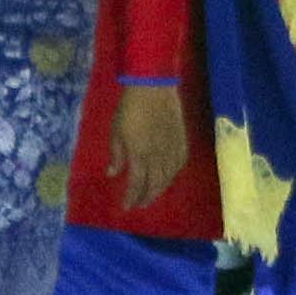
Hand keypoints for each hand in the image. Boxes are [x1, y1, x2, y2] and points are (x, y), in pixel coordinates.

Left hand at [112, 81, 188, 207]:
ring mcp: (172, 147)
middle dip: (147, 197)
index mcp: (140, 155)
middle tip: (140, 205)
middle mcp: (158, 156)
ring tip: (154, 194)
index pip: (137, 184)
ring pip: (170, 175)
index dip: (132, 197)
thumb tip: (113, 173)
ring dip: (161, 188)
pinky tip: (170, 175)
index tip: (126, 206)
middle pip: (156, 183)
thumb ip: (117, 155)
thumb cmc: (130, 108)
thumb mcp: (116, 131)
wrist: (154, 87)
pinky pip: (180, 162)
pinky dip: (175, 172)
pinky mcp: (182, 139)